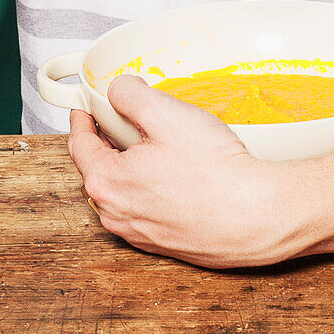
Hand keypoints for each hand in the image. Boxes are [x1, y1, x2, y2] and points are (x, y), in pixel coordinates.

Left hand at [67, 75, 297, 267]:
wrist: (253, 215)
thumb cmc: (212, 171)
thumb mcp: (165, 112)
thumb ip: (130, 94)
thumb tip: (118, 91)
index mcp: (106, 183)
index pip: (80, 143)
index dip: (83, 117)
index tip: (85, 106)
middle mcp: (116, 214)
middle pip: (101, 166)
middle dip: (111, 138)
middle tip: (131, 117)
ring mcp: (140, 233)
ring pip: (124, 187)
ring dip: (133, 163)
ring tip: (162, 142)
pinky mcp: (165, 241)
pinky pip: (147, 205)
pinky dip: (152, 185)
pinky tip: (179, 171)